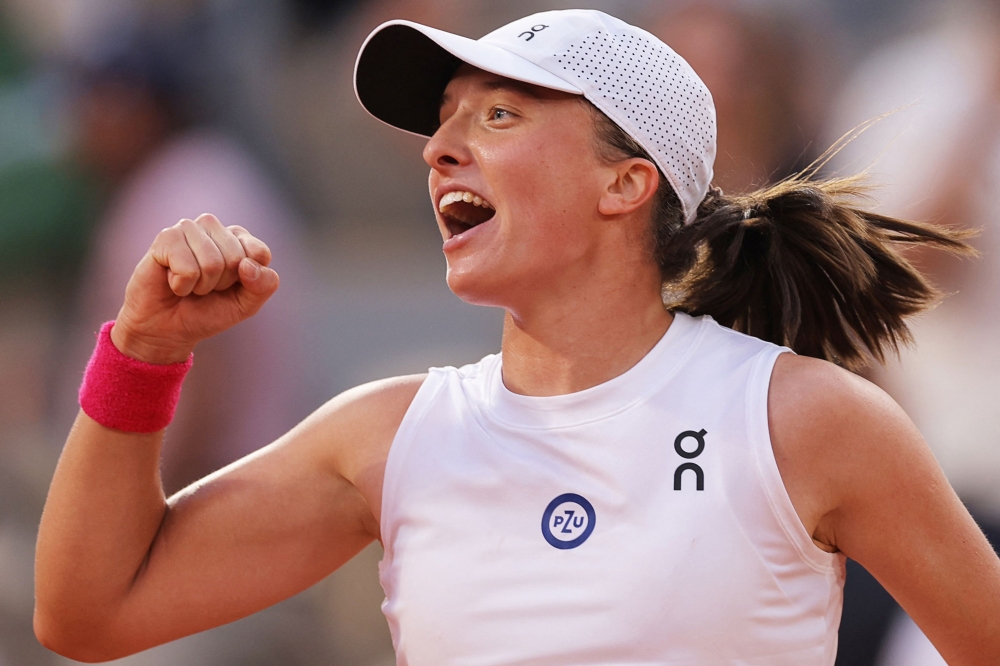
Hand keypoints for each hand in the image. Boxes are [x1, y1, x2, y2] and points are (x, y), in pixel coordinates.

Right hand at [111, 214, 279, 362]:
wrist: (166, 329)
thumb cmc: (207, 312)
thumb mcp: (246, 304)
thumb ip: (263, 285)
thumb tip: (248, 265)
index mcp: (238, 237)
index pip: (259, 252)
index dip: (248, 281)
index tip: (230, 286)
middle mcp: (213, 227)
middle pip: (236, 258)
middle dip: (221, 284)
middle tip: (204, 288)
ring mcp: (188, 228)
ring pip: (212, 263)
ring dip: (201, 285)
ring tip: (188, 284)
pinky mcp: (166, 238)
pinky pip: (188, 268)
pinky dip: (182, 285)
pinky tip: (172, 282)